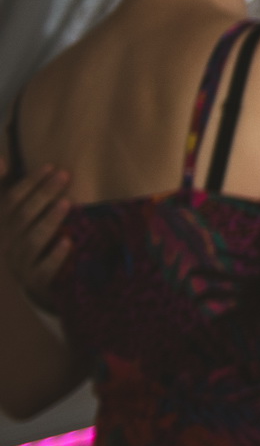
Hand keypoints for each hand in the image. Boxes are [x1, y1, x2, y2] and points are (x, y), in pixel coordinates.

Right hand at [0, 164, 72, 309]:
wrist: (29, 286)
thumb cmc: (24, 241)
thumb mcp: (13, 216)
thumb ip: (4, 189)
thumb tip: (2, 159)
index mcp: (1, 226)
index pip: (10, 201)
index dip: (29, 183)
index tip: (51, 166)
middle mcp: (6, 243)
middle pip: (22, 216)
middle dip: (43, 194)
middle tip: (65, 175)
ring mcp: (18, 264)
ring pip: (31, 241)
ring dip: (48, 221)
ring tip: (67, 203)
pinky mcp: (34, 283)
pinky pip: (42, 270)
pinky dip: (54, 256)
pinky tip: (68, 242)